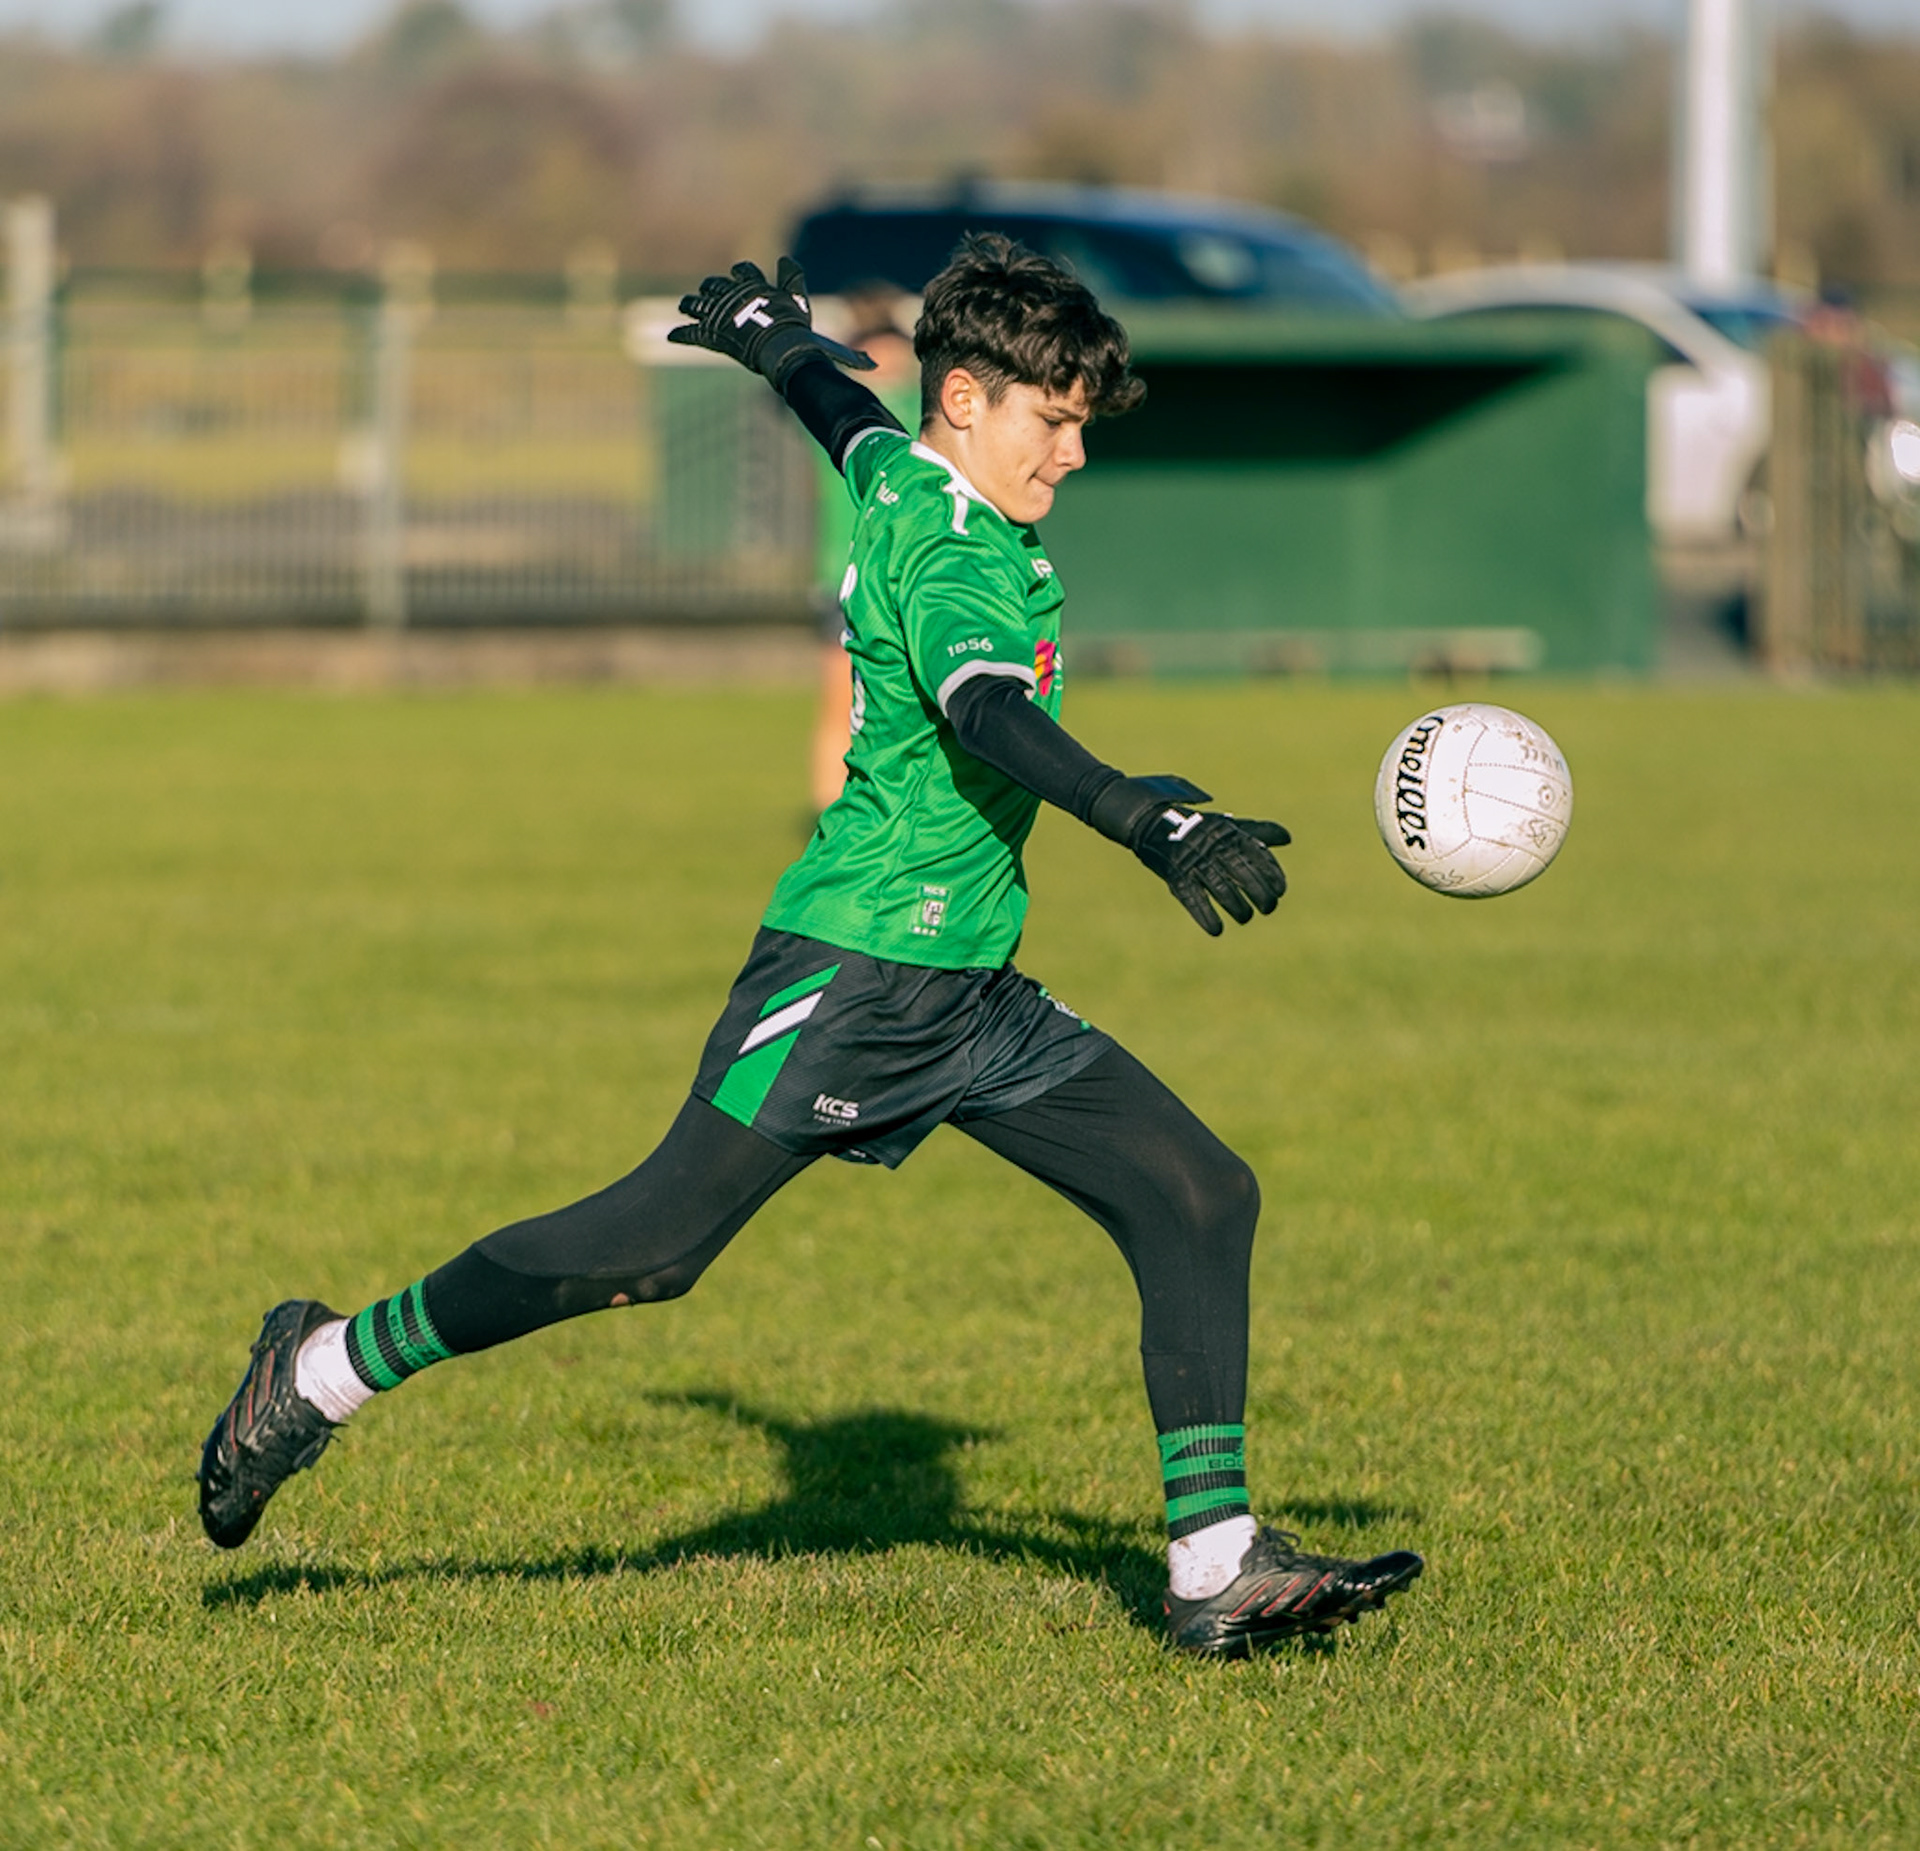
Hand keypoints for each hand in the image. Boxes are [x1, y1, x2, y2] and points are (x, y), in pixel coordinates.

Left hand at [667, 257, 878, 385]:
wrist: (781, 348)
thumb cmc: (802, 341)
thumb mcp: (820, 336)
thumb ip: (840, 348)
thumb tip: (874, 366)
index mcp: (760, 290)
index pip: (746, 272)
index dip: (742, 276)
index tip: (738, 280)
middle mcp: (740, 296)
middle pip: (719, 285)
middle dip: (712, 290)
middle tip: (705, 296)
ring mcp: (724, 313)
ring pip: (702, 303)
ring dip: (693, 305)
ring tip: (687, 308)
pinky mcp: (713, 333)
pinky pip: (693, 333)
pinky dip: (681, 335)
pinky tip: (670, 337)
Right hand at [1087, 773, 1289, 935]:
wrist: (1154, 822)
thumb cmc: (1200, 828)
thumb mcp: (1229, 826)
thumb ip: (1258, 833)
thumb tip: (1288, 838)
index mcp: (1229, 834)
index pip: (1257, 855)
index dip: (1272, 874)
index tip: (1281, 890)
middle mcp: (1214, 847)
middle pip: (1242, 874)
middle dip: (1260, 894)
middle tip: (1268, 908)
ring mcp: (1194, 862)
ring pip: (1221, 889)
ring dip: (1237, 907)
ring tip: (1245, 917)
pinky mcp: (1176, 876)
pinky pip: (1193, 898)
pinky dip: (1205, 915)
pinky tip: (1217, 929)